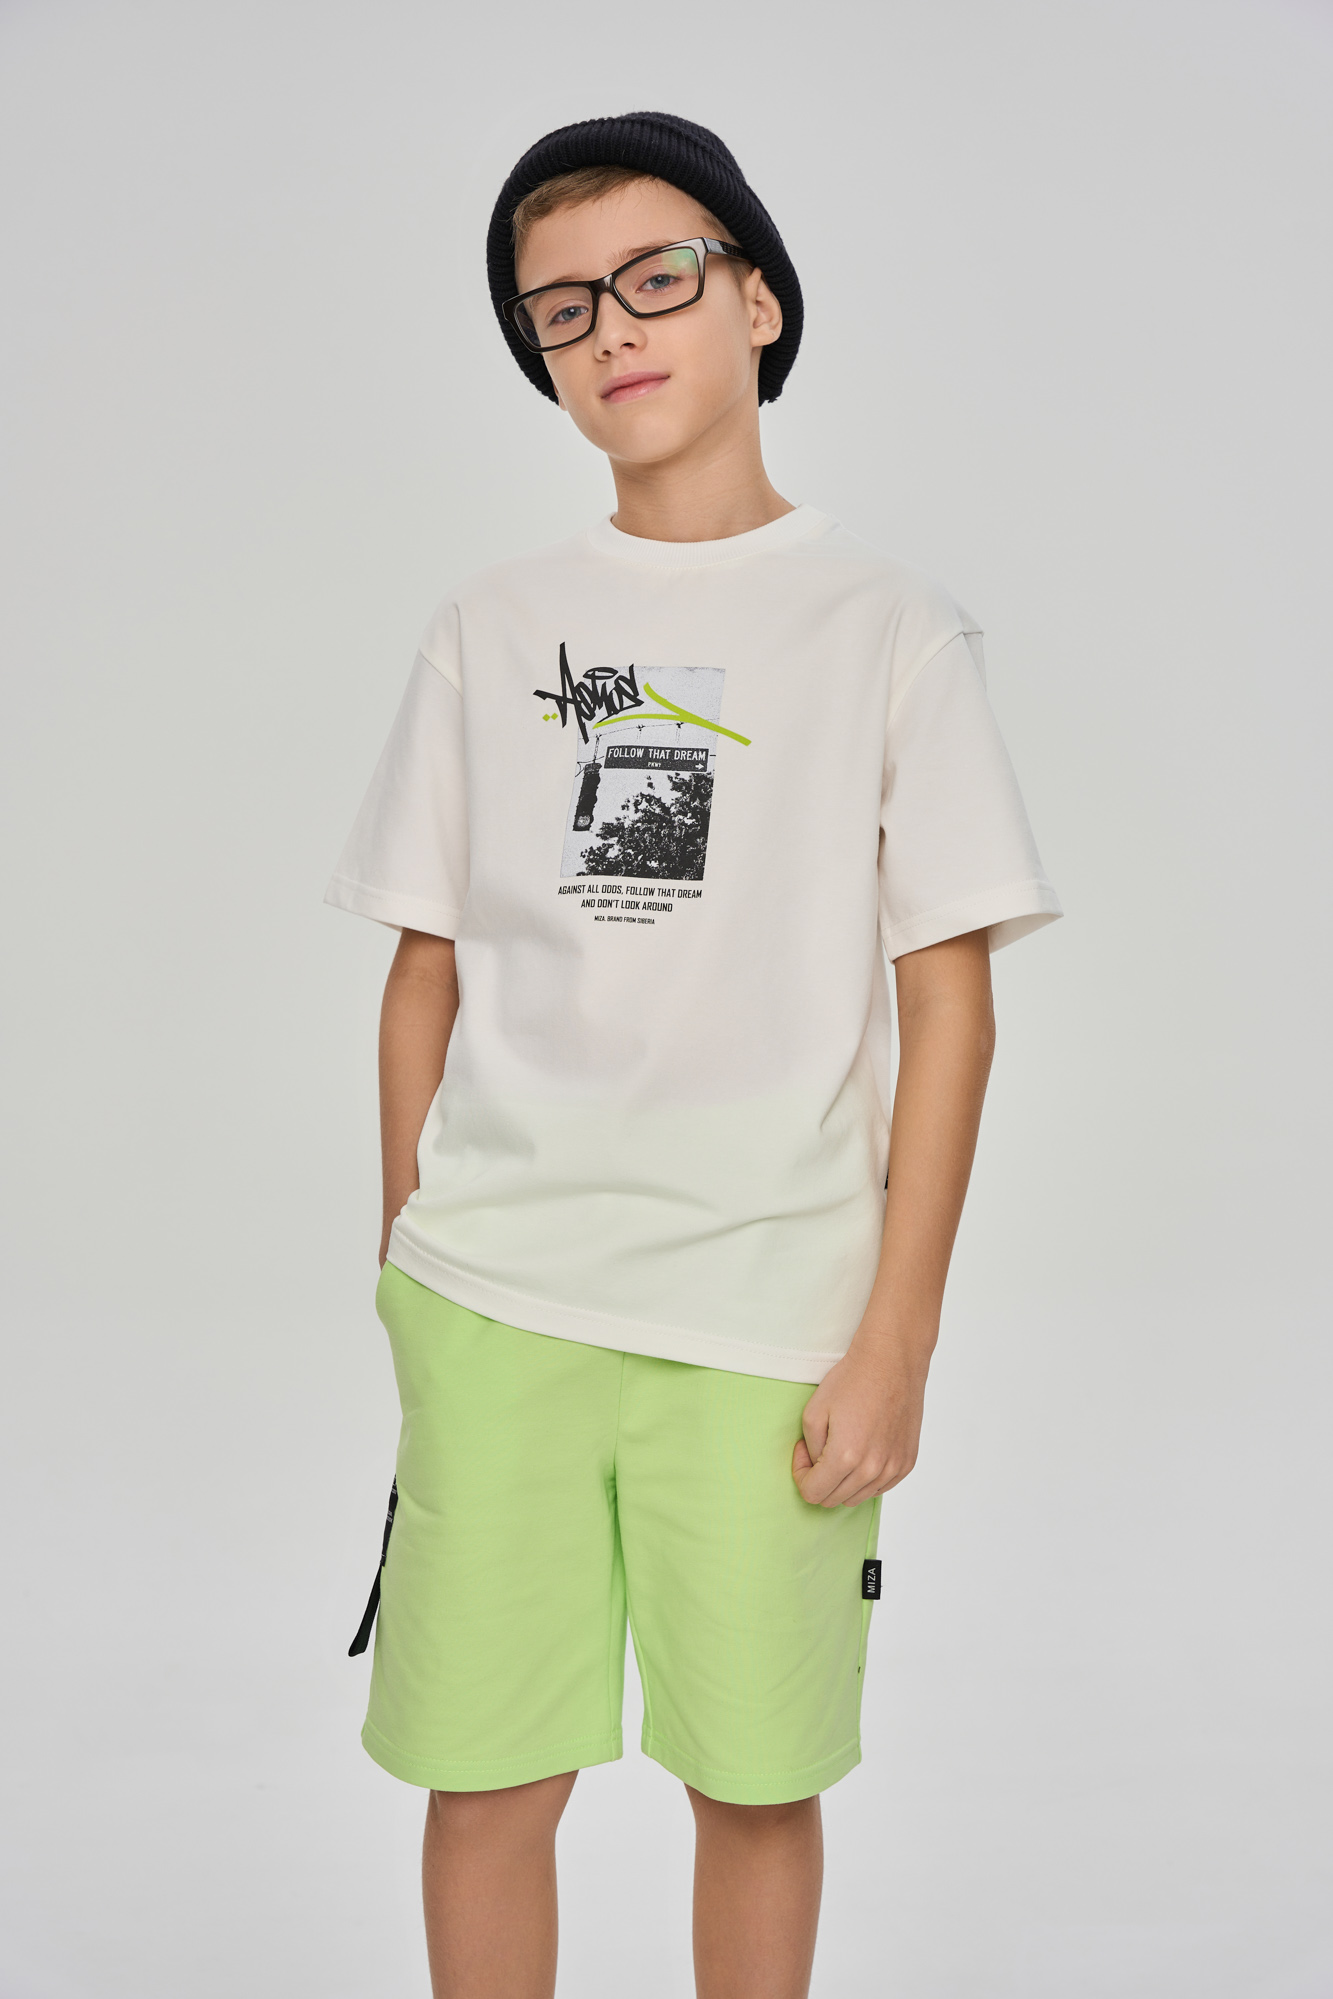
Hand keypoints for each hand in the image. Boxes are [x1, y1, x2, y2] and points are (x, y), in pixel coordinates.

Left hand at [792, 1331, 928, 1507]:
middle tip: (820, 1449)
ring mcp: (893, 1468)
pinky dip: (866, 1478)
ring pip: (856, 1497)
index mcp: (845, 1457)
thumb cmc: (852, 1380)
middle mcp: (872, 1469)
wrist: (891, 1361)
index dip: (801, 1475)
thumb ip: (810, 1450)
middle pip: (833, 1500)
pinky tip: (863, 1451)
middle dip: (820, 1479)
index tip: (804, 1453)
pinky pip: (878, 1488)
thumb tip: (815, 1466)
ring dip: (843, 1481)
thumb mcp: (813, 1411)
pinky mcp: (907, 1463)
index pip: (812, 1494)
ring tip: (843, 1448)